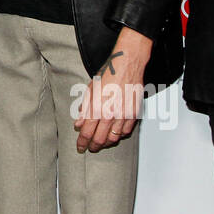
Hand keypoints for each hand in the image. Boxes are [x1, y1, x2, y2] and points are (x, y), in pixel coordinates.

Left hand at [73, 27, 151, 151]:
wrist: (127, 64)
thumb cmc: (108, 73)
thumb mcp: (90, 89)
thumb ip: (84, 108)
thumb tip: (78, 124)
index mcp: (97, 108)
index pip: (86, 133)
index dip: (82, 142)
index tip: (80, 147)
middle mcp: (110, 114)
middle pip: (100, 140)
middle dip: (93, 146)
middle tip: (89, 148)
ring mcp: (124, 115)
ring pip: (114, 138)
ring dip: (106, 143)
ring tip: (101, 143)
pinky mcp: (134, 114)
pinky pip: (126, 132)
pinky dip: (119, 136)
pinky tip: (114, 135)